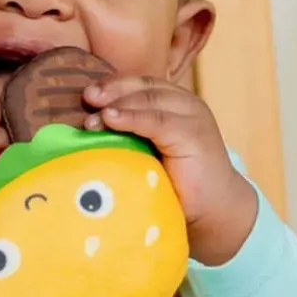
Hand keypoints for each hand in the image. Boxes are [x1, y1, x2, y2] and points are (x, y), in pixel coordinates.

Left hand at [83, 76, 256, 265]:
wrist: (212, 211)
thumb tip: (84, 130)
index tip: (85, 94)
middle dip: (111, 90)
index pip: (138, 84)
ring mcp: (192, 116)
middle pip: (142, 86)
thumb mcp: (147, 153)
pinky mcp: (194, 134)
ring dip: (117, 104)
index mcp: (172, 104)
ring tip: (93, 115)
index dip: (112, 85)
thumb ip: (127, 136)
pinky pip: (157, 120)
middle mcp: (183, 104)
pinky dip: (132, 117)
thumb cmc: (175, 185)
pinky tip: (111, 119)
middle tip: (86, 98)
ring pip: (148, 98)